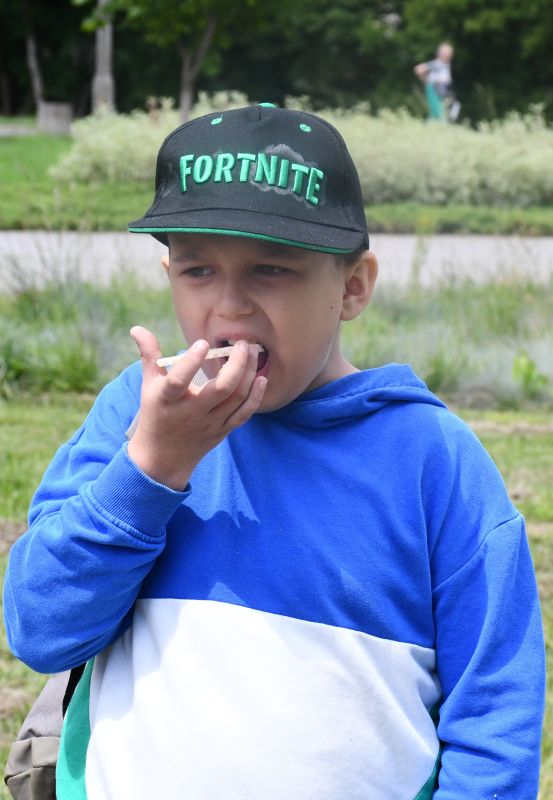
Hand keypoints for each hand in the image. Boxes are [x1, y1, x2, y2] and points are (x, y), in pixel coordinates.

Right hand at [127, 326, 266, 489]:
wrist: (163, 458)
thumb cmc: (156, 414)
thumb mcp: (149, 386)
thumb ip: (149, 355)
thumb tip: (138, 328)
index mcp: (168, 399)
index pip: (179, 381)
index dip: (191, 362)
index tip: (203, 343)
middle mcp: (191, 412)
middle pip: (221, 388)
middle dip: (237, 363)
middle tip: (243, 343)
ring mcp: (210, 423)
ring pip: (237, 397)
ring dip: (249, 373)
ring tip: (253, 352)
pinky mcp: (222, 431)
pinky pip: (244, 414)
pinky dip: (255, 396)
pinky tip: (261, 378)